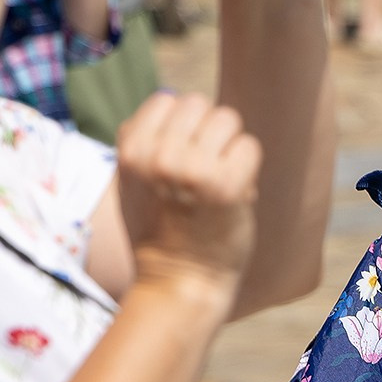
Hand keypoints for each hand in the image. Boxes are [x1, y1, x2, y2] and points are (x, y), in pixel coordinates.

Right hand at [114, 91, 261, 291]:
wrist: (177, 283)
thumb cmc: (158, 230)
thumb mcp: (131, 181)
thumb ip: (144, 140)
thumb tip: (170, 98)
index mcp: (131, 149)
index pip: (168, 100)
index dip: (182, 127)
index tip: (180, 160)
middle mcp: (159, 154)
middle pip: (201, 105)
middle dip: (209, 133)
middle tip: (204, 172)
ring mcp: (193, 168)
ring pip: (228, 119)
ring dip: (230, 147)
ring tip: (218, 181)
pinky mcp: (226, 185)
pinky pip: (249, 146)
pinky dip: (248, 168)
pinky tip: (236, 194)